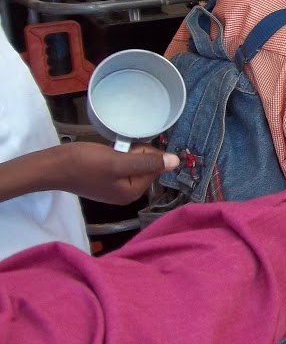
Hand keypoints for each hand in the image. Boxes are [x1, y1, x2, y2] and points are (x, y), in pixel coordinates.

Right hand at [58, 142, 178, 204]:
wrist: (52, 166)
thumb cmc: (84, 164)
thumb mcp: (118, 161)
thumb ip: (147, 162)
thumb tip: (176, 162)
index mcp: (133, 193)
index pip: (155, 168)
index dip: (145, 154)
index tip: (128, 149)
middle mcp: (127, 193)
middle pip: (146, 166)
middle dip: (135, 154)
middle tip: (116, 150)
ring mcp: (115, 187)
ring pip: (134, 163)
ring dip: (125, 153)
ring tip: (109, 151)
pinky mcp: (105, 179)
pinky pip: (121, 164)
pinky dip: (116, 156)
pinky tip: (104, 154)